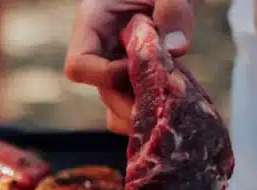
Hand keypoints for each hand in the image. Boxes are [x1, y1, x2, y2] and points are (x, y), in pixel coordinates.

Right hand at [64, 0, 194, 134]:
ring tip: (171, 107)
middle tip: (168, 100)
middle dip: (133, 101)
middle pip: (102, 92)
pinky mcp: (135, 77)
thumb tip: (176, 48)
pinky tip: (174, 105)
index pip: (80, 65)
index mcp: (93, 22)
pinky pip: (132, 107)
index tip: (141, 67)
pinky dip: (151, 113)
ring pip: (116, 106)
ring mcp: (116, 66)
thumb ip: (173, 8)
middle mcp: (101, 49)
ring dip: (142, 113)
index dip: (107, 75)